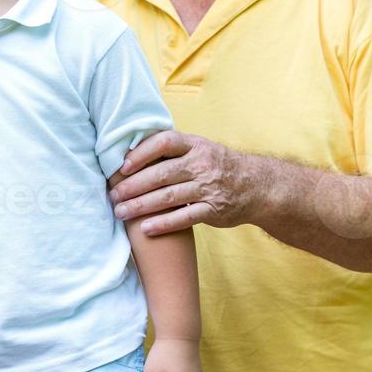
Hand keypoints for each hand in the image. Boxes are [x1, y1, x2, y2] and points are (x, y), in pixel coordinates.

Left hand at [108, 131, 261, 235]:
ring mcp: (208, 188)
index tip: (122, 166)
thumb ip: (172, 150)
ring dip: (141, 206)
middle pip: (161, 174)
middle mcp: (202, 164)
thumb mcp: (200, 148)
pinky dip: (163, 224)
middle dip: (133, 185)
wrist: (257, 186)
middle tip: (113, 194)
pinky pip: (184, 218)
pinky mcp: (213, 210)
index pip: (164, 142)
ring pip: (169, 197)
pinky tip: (145, 229)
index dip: (141, 153)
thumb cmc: (217, 166)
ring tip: (121, 212)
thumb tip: (130, 152)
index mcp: (196, 145)